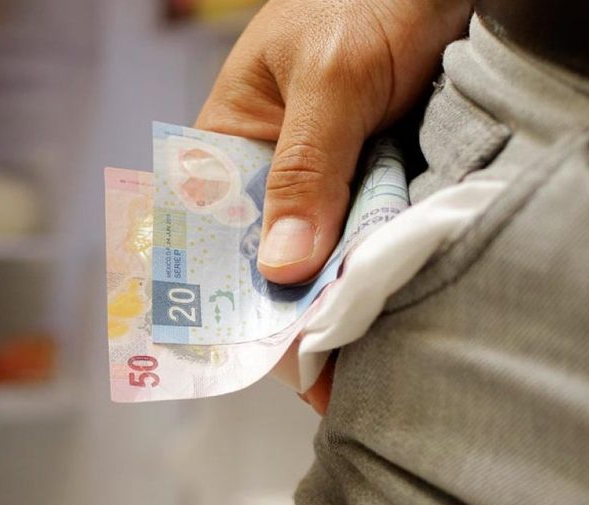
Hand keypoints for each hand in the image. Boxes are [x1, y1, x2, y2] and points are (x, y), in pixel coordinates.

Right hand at [196, 0, 470, 412]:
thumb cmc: (365, 0)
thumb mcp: (330, 80)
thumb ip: (305, 168)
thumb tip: (282, 270)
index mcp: (225, 144)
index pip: (204, 235)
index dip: (221, 296)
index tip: (253, 354)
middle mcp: (267, 173)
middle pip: (262, 260)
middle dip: (287, 317)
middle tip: (323, 381)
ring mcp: (321, 183)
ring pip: (316, 260)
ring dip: (334, 304)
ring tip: (355, 372)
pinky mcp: (371, 186)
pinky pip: (363, 242)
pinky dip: (373, 276)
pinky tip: (384, 322)